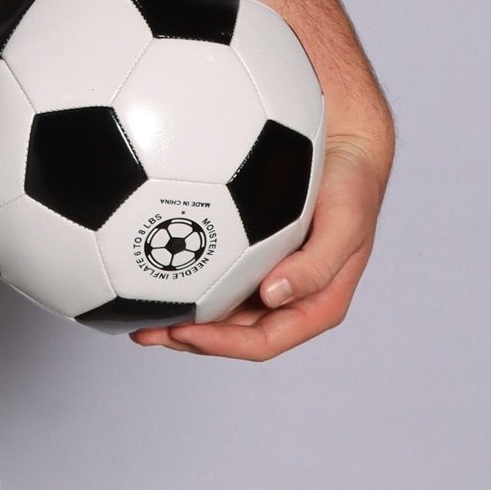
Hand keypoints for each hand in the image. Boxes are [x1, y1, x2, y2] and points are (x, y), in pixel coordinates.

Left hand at [131, 126, 388, 359]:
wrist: (343, 145)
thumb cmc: (352, 187)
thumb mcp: (346, 224)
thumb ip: (317, 265)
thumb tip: (274, 294)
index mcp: (313, 304)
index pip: (262, 341)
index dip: (221, 344)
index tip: (183, 331)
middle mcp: (286, 296)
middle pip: (232, 333)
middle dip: (188, 338)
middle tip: (144, 330)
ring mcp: (266, 274)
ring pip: (219, 308)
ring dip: (180, 313)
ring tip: (137, 308)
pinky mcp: (249, 248)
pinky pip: (215, 270)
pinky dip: (187, 276)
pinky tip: (156, 265)